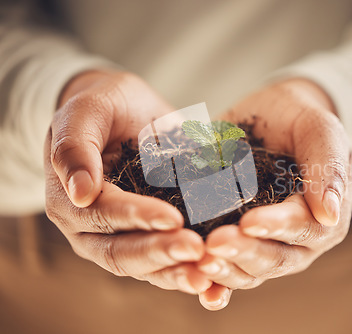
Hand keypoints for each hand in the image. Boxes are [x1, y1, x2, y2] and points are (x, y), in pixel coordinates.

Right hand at [44, 70, 210, 293]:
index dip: (135, 217)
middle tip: (197, 250)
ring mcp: (120, 238)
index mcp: (71, 199)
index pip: (102, 215)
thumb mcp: (86, 111)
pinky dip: (187, 273)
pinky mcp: (149, 239)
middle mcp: (92, 229)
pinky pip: (165, 263)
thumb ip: (75, 146)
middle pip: (122, 253)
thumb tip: (80, 193)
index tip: (173, 217)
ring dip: (176, 273)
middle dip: (161, 252)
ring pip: (145, 267)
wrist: (123, 114)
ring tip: (208, 276)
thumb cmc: (104, 107)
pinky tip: (216, 284)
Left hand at [197, 79, 351, 309]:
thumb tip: (330, 215)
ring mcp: (265, 245)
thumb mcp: (320, 129)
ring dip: (224, 269)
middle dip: (243, 252)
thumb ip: (328, 166)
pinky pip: (227, 268)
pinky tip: (194, 282)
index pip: (303, 227)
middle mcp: (296, 240)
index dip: (275, 227)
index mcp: (323, 216)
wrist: (273, 118)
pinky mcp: (238, 242)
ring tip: (198, 260)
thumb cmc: (300, 120)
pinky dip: (212, 282)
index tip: (248, 222)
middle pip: (275, 258)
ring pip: (249, 271)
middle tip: (213, 244)